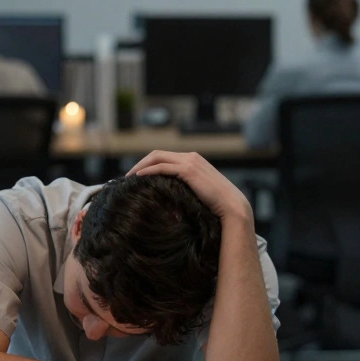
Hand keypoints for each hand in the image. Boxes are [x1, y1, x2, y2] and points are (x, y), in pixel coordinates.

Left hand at [126, 151, 251, 221]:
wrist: (231, 205)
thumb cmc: (217, 205)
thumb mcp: (198, 194)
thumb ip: (185, 191)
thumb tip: (170, 206)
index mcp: (194, 160)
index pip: (165, 157)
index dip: (149, 164)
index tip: (137, 176)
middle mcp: (191, 157)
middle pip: (158, 154)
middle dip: (141, 163)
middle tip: (128, 176)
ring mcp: (190, 162)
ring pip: (158, 157)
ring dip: (141, 166)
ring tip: (129, 177)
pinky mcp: (188, 170)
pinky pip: (162, 167)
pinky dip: (148, 171)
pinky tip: (138, 177)